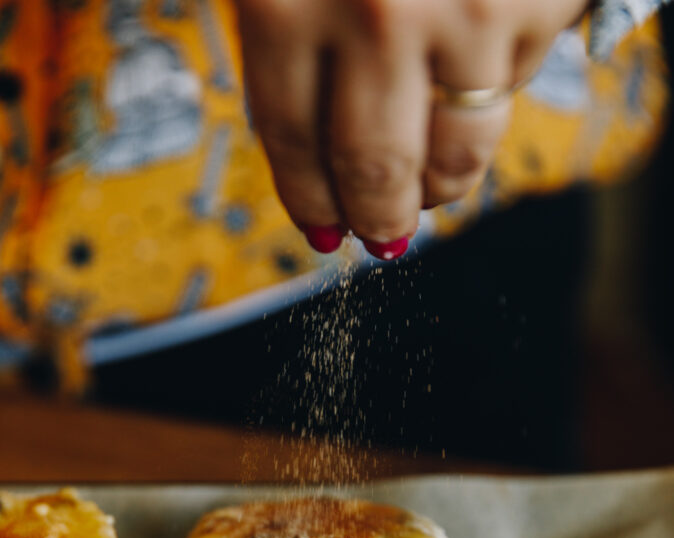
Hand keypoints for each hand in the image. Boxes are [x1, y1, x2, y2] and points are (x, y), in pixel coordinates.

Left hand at [234, 0, 585, 257]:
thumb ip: (282, 25)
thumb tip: (301, 139)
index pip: (289, 140)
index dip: (308, 201)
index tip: (320, 231)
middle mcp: (372, 13)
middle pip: (371, 170)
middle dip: (375, 220)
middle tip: (380, 236)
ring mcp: (461, 13)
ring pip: (453, 156)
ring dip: (440, 189)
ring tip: (432, 191)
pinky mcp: (533, 7)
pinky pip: (509, 96)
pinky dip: (489, 112)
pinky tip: (474, 101)